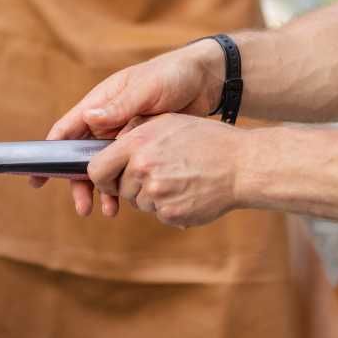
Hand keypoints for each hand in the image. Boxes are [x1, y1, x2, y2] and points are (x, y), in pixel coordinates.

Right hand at [34, 39, 225, 208]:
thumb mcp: (147, 89)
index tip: (37, 176)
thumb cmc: (174, 76)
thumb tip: (89, 120)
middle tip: (82, 207)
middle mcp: (108, 120)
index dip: (49, 152)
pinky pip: (126, 170)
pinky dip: (123, 186)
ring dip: (102, 189)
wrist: (208, 81)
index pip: (68, 129)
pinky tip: (128, 204)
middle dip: (79, 182)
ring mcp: (125, 134)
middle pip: (82, 156)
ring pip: (104, 167)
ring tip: (108, 211)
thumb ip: (121, 106)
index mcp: (101, 102)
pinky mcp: (143, 146)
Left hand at [82, 113, 243, 226]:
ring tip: (179, 178)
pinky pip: (159, 214)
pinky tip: (188, 191)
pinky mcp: (171, 213)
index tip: (110, 177)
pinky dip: (169, 207)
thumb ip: (135, 134)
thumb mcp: (168, 123)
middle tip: (158, 174)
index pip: (96, 169)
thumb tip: (108, 146)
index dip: (101, 176)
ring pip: (139, 203)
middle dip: (131, 185)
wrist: (242, 166)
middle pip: (119, 189)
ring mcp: (158, 193)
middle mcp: (144, 168)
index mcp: (138, 143)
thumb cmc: (206, 140)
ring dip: (152, 196)